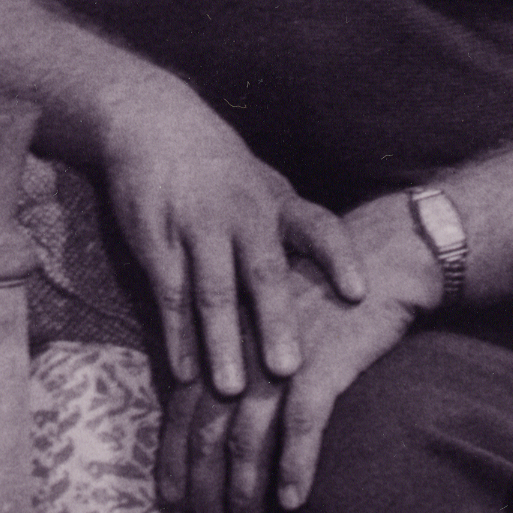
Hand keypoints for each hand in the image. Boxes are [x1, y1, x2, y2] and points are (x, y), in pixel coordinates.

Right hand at [101, 76, 365, 394]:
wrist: (151, 122)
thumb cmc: (220, 167)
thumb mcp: (263, 186)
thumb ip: (291, 232)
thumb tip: (340, 288)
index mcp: (277, 202)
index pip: (319, 228)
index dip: (340, 259)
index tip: (360, 294)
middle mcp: (242, 214)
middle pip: (263, 271)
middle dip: (276, 321)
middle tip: (289, 369)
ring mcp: (198, 228)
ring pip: (212, 291)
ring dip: (222, 342)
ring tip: (231, 389)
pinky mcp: (158, 242)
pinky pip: (170, 295)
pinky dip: (178, 336)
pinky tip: (184, 373)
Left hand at [157, 191, 442, 512]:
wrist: (382, 256)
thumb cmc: (326, 291)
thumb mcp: (270, 318)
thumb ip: (241, 358)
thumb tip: (223, 418)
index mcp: (224, 336)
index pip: (183, 406)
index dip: (174, 456)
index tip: (169, 498)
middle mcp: (242, 348)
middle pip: (208, 429)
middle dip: (204, 488)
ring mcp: (280, 357)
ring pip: (248, 437)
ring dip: (244, 492)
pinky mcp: (323, 363)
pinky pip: (301, 426)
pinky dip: (294, 467)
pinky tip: (293, 500)